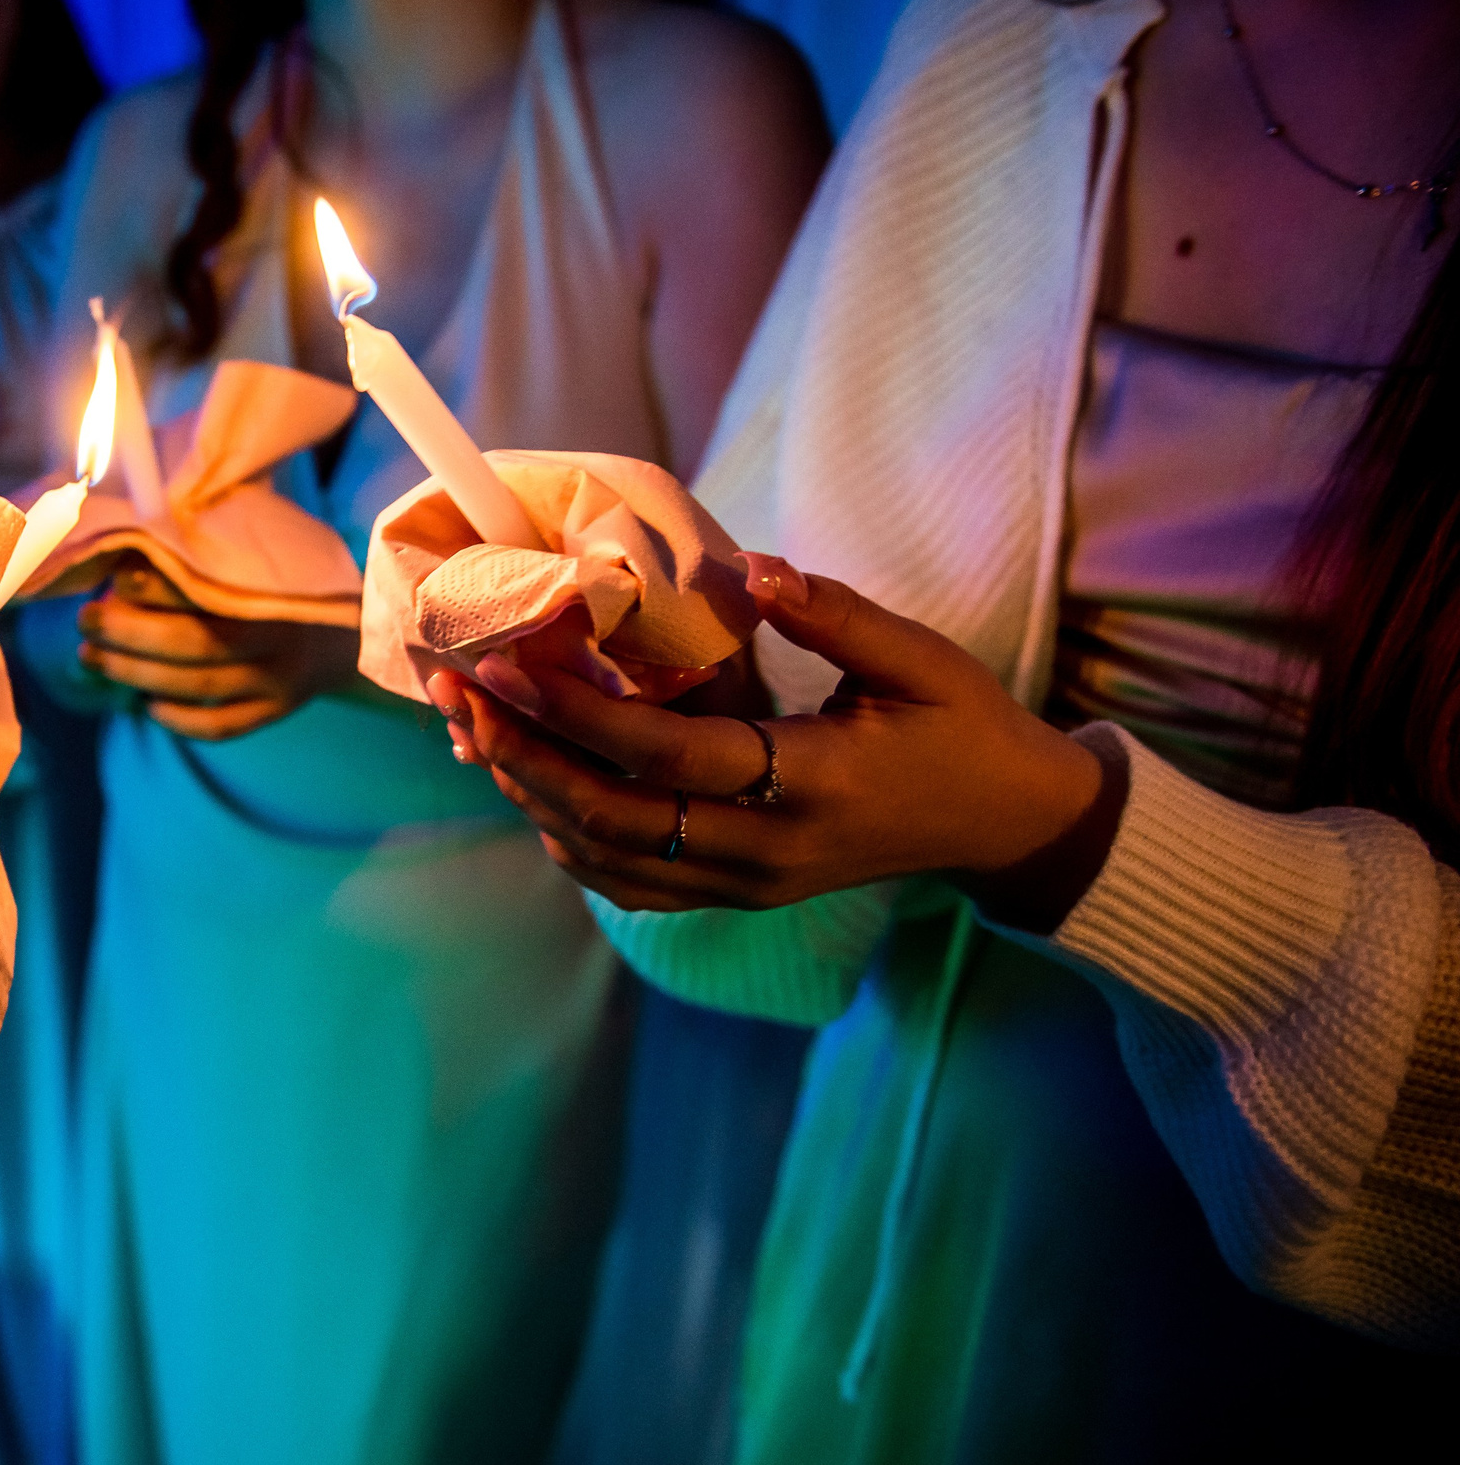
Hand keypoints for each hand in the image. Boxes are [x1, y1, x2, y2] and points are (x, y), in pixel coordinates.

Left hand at [78, 558, 359, 740]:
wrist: (351, 635)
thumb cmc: (284, 587)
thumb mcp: (263, 557)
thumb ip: (212, 553)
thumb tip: (131, 552)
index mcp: (271, 587)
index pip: (205, 588)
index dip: (155, 585)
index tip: (115, 577)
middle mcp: (276, 636)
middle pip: (192, 641)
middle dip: (128, 632)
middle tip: (86, 620)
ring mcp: (277, 679)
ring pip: (196, 684)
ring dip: (134, 673)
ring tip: (92, 657)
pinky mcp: (275, 710)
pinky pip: (220, 726)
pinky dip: (179, 720)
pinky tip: (147, 705)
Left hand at [430, 554, 1118, 925]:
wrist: (1004, 827)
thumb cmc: (963, 728)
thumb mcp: (922, 661)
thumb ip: (836, 616)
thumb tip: (756, 567)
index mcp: (810, 783)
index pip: (665, 755)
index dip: (575, 712)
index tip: (505, 663)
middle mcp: (767, 851)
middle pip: (612, 817)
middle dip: (523, 756)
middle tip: (460, 696)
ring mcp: (748, 884)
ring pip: (607, 858)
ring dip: (532, 797)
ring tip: (476, 730)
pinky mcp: (737, 897)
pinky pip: (630, 883)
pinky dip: (569, 838)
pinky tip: (533, 785)